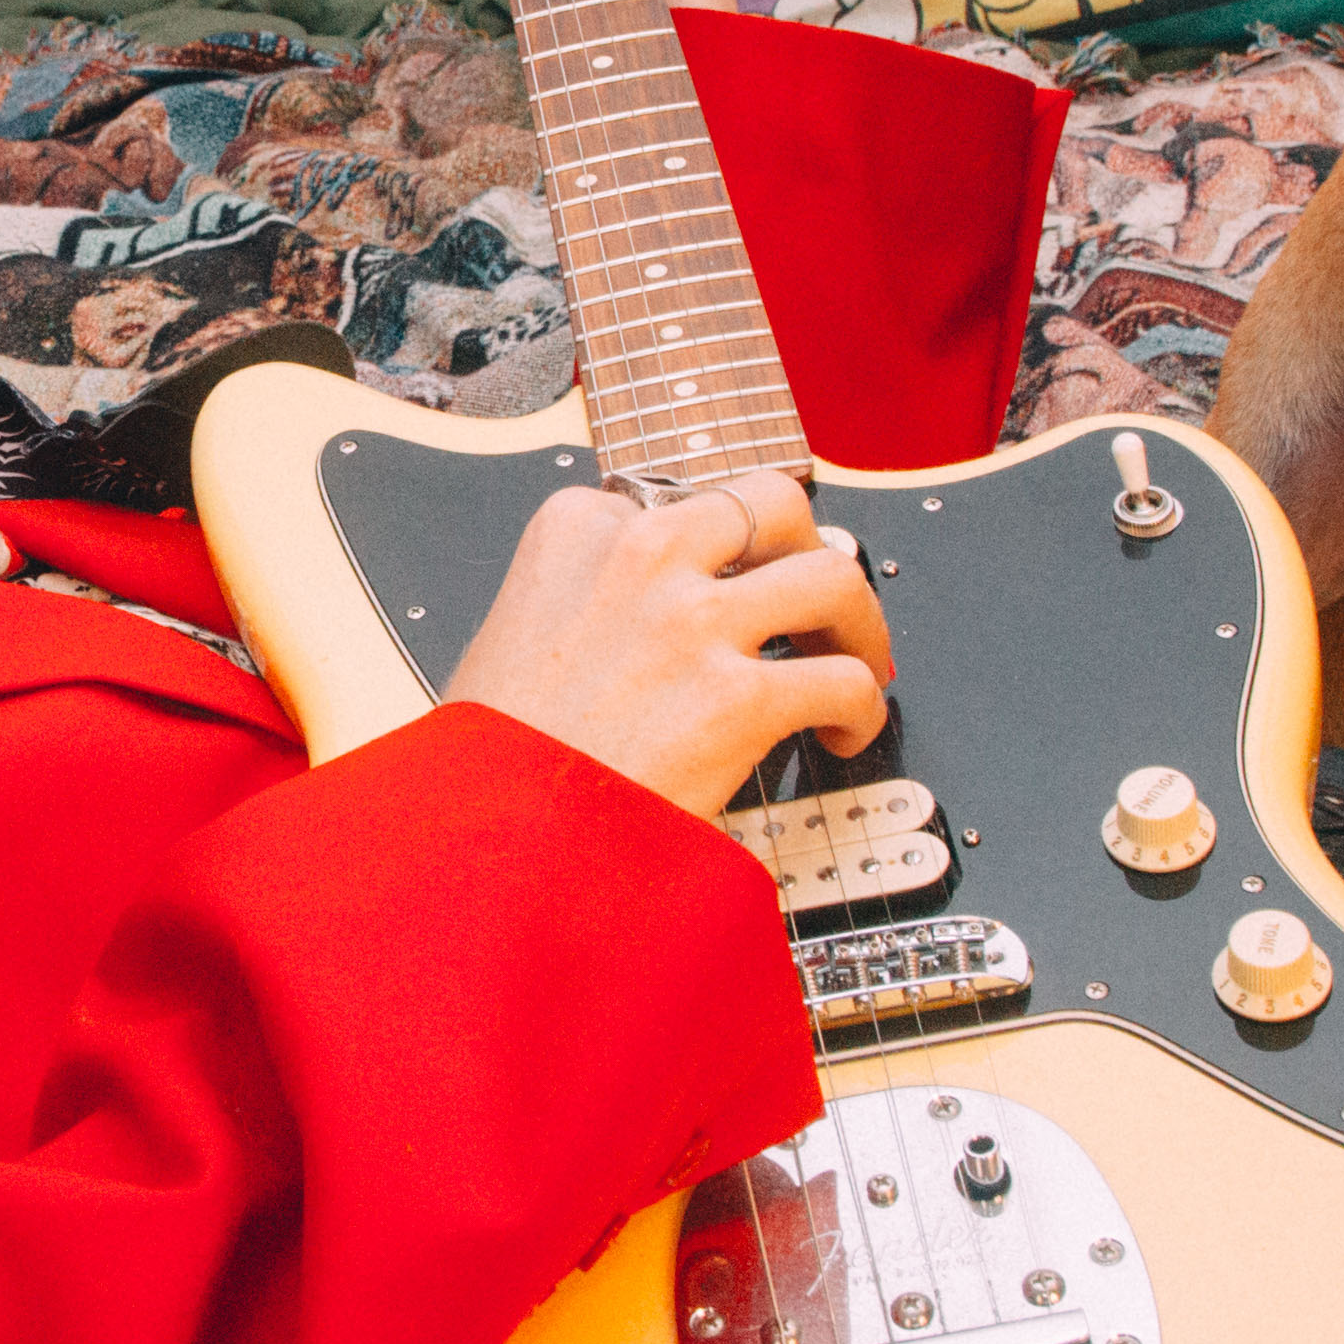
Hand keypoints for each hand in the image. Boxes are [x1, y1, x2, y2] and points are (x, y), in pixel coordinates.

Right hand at [438, 469, 894, 819]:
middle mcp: (638, 556)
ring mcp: (691, 622)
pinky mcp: (735, 698)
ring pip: (833, 575)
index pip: (685, 499)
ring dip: (858, 621)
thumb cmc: (490, 760)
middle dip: (810, 550)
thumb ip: (584, 594)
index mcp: (575, 528)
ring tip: (852, 661)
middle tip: (817, 603)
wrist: (483, 843)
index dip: (723, 551)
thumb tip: (655, 612)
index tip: (735, 587)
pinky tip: (840, 733)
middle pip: (776, 506)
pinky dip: (861, 707)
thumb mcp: (512, 631)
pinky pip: (844, 678)